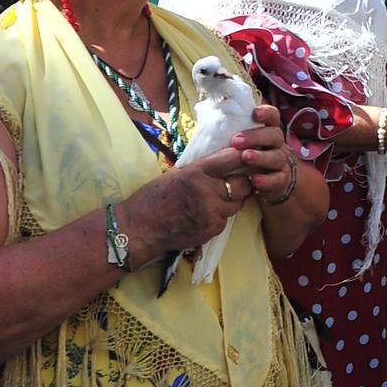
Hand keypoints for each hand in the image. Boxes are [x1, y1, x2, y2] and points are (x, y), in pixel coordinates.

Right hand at [119, 146, 251, 266]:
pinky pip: (226, 220)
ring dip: (232, 201)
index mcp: (197, 172)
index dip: (244, 156)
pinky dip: (220, 217)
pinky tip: (204, 215)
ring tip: (215, 199)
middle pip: (243, 184)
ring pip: (237, 204)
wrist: (138, 229)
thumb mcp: (177, 173)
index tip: (248, 156)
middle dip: (242, 182)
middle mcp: (208, 191)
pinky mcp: (212, 230)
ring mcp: (211, 213)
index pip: (233, 159)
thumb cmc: (153, 198)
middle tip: (237, 180)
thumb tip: (226, 161)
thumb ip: (203, 169)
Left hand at [232, 105, 298, 203]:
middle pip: (274, 135)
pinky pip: (277, 179)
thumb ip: (232, 129)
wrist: (266, 181)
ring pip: (276, 157)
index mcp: (268, 131)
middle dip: (256, 137)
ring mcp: (281, 162)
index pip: (273, 116)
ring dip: (260, 157)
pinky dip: (266, 180)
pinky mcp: (281, 180)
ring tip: (245, 157)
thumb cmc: (248, 155)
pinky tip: (254, 180)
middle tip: (236, 141)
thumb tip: (210, 112)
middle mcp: (277, 145)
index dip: (266, 113)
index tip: (254, 113)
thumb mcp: (242, 142)